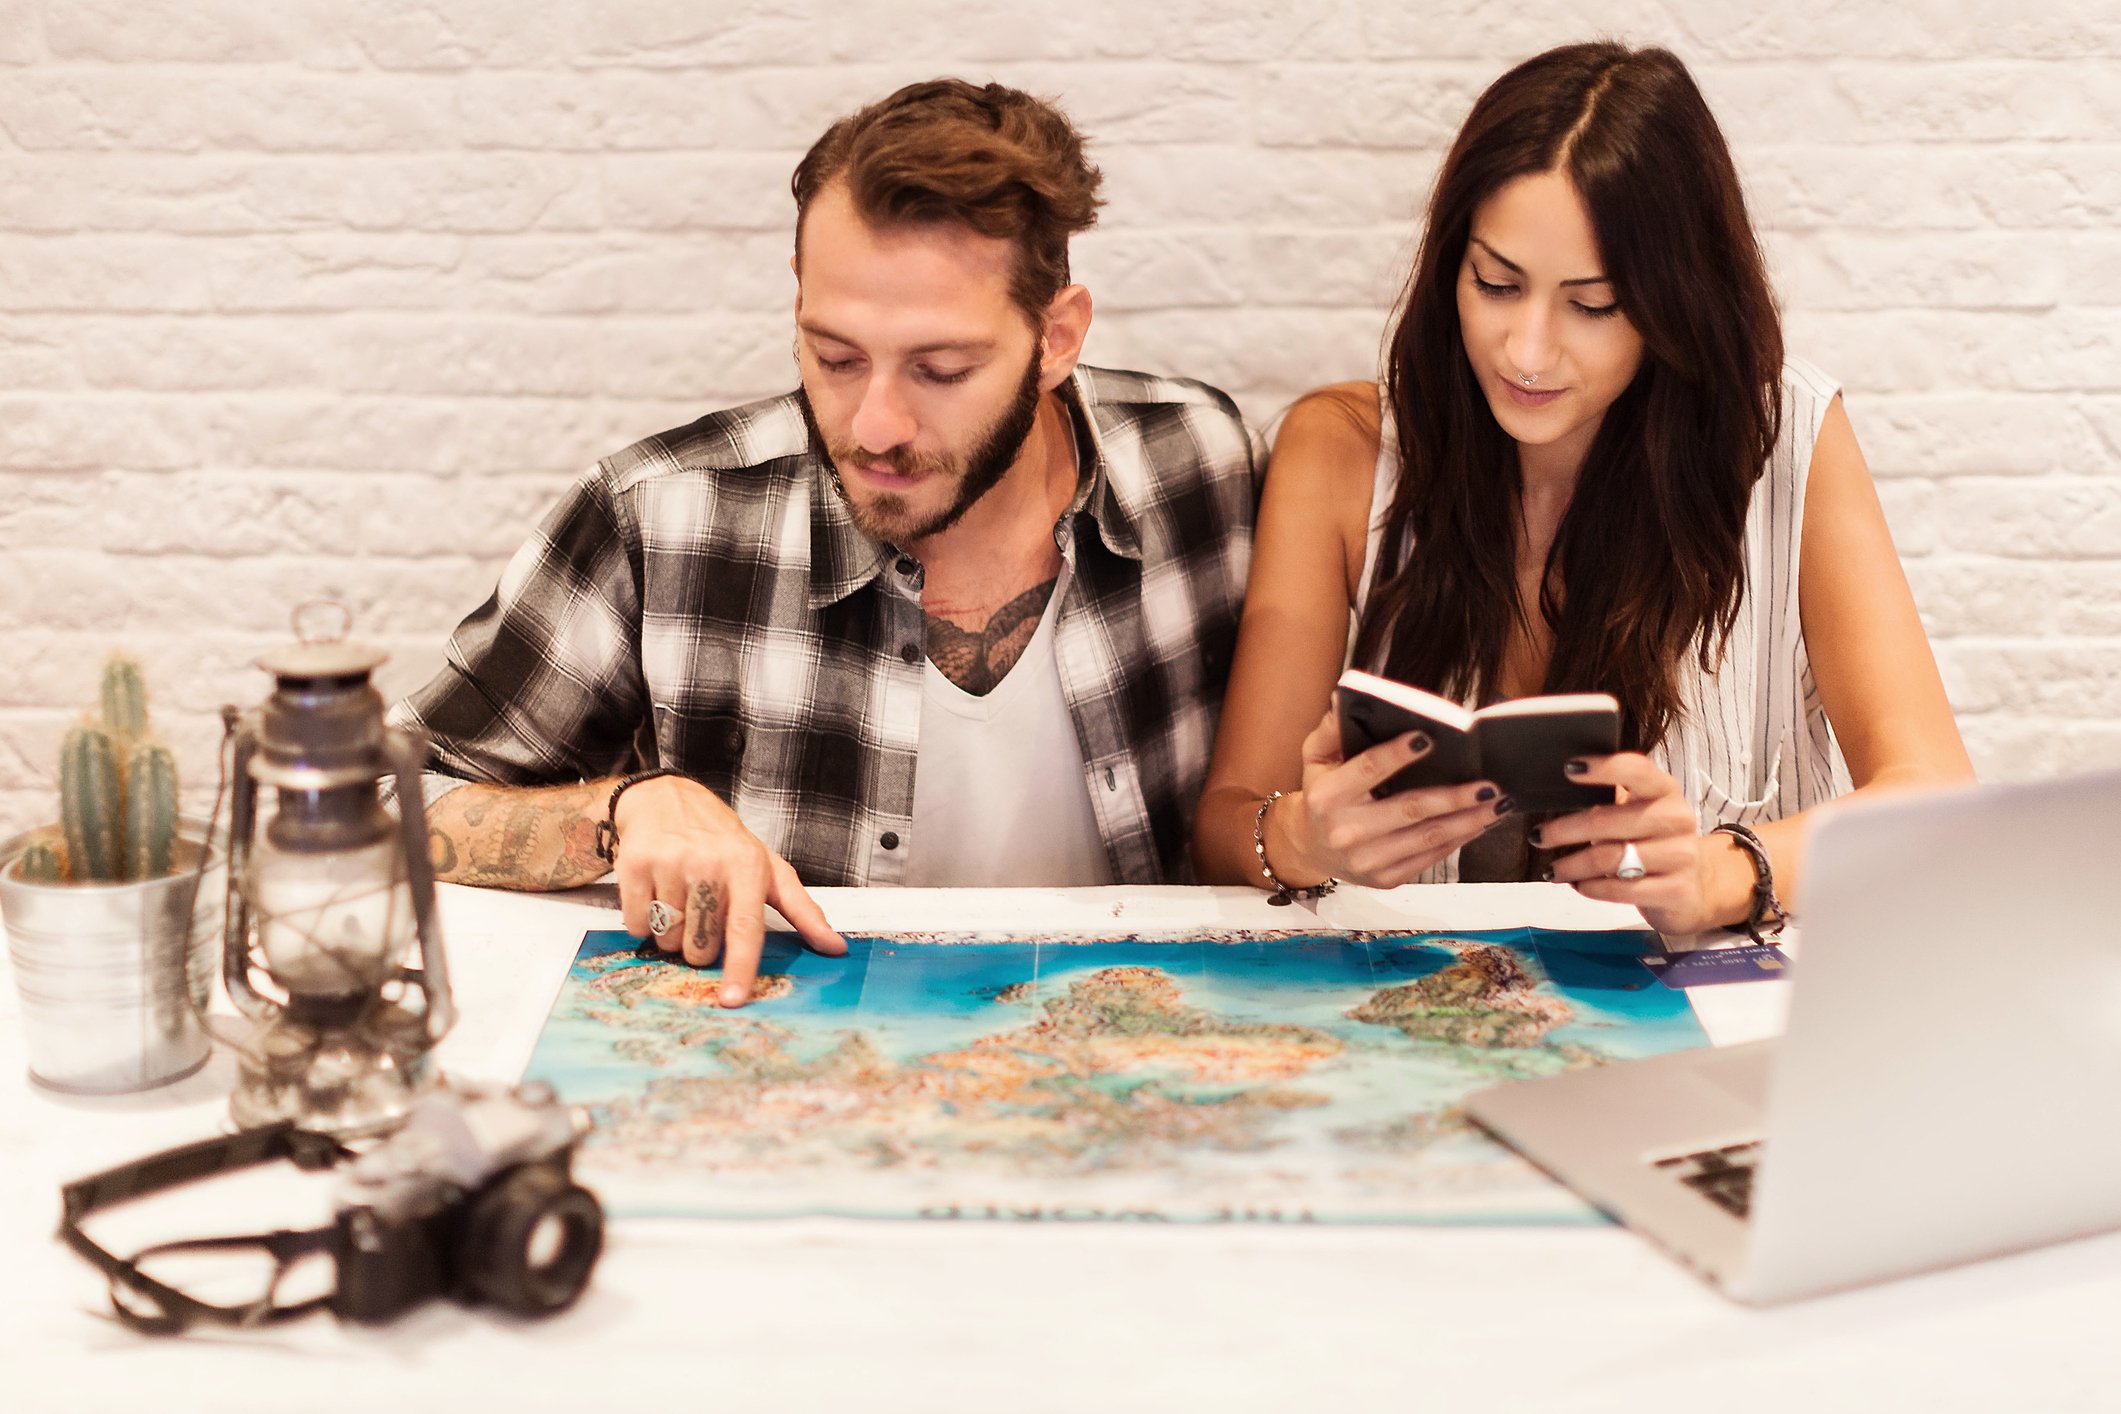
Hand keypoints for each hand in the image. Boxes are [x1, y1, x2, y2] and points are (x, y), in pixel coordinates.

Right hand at [610, 776, 844, 1005]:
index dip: (740, 967)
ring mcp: (669, 862)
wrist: (667, 800)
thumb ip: (803, 911)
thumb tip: (836, 947)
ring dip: (671, 934)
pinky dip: (643, 921)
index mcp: (747, 866)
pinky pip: (636, 925)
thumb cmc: (724, 843)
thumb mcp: (768, 869)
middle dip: (701, 944)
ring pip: (667, 939)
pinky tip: (655, 893)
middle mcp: (708, 863)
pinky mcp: (634, 865)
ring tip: (679, 900)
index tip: (734, 998)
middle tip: (702, 913)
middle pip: (701, 946)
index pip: (744, 927)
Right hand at [1270, 710, 1509, 887]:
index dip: (1398, 754)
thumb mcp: (1315, 757)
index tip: (1429, 737)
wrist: (1310, 847)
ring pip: (1429, 837)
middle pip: (1410, 809)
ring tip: (1498, 803)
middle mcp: (1346, 831)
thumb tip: (1345, 699)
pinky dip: (1460, 839)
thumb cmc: (1322, 794)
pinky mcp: (1385, 878)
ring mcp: (1367, 859)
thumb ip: (1331, 729)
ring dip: (1469, 820)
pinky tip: (1480, 822)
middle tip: (1490, 783)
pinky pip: (1430, 857)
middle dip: (1455, 796)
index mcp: (1328, 796)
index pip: (1369, 769)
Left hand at [1534, 753, 1742, 935]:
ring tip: (1552, 870)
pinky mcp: (1676, 891)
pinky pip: (1620, 890)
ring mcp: (1680, 856)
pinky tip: (1578, 886)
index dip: (1603, 767)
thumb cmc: (1652, 842)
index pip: (1636, 770)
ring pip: (1608, 859)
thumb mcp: (1638, 813)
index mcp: (1665, 791)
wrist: (1695, 888)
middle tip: (1538, 836)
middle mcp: (1676, 819)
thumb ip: (1608, 798)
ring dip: (1571, 865)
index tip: (1569, 768)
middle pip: (1605, 821)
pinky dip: (1591, 888)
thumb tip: (1557, 788)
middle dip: (1563, 830)